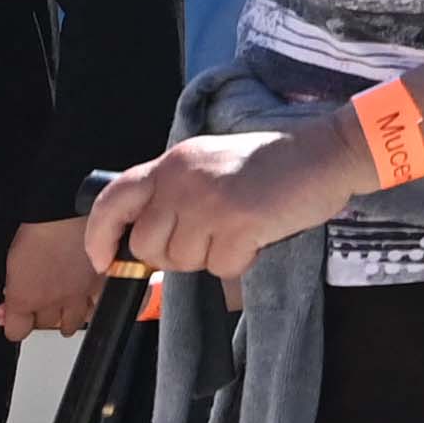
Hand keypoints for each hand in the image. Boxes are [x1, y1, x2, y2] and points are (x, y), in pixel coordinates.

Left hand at [0, 217, 107, 340]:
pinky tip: (86, 299)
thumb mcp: (13, 260)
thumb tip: (10, 302)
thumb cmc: (40, 227)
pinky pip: (96, 309)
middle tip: (38, 299)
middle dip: (38, 315)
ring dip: (65, 317)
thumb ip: (13, 288)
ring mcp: (79, 297)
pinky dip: (90, 306)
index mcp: (25, 298)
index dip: (13, 322)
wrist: (70, 209)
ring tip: (62, 302)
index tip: (12, 314)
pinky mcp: (101, 287)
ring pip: (70, 325)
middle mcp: (52, 303)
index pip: (15, 332)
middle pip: (43, 326)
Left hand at [85, 123, 365, 294]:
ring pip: (182, 261)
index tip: (104, 260)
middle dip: (173, 254)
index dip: (99, 236)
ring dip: (211, 256)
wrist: (324, 153)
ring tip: (239, 229)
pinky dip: (241, 261)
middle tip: (209, 239)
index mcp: (172, 163)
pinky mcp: (236, 224)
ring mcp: (207, 203)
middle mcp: (181, 181)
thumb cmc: (272, 164)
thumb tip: (146, 239)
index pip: (112, 201)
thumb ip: (174, 192)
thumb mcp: (209, 164)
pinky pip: (220, 268)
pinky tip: (258, 236)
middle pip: (147, 245)